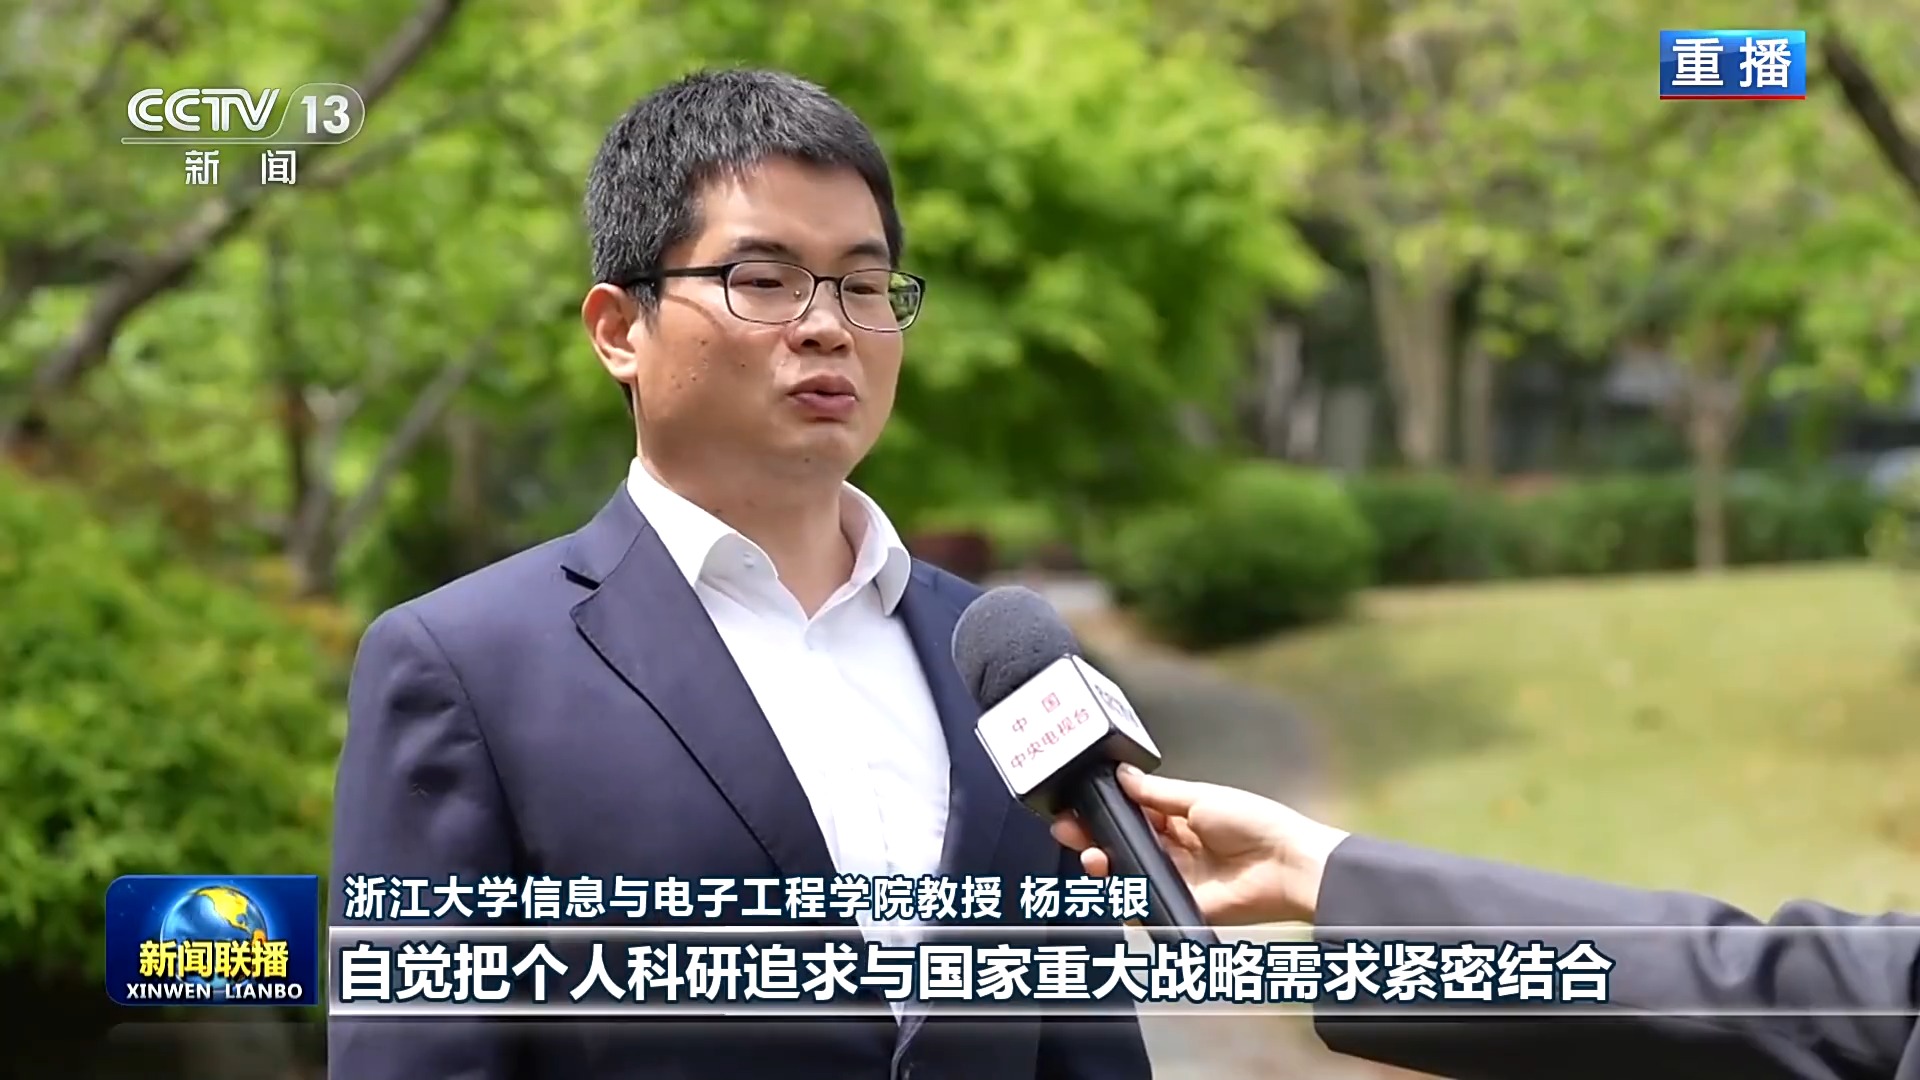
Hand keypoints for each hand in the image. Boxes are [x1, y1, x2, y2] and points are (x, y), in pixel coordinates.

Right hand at [1050, 765, 1348, 924]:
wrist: (1287, 865)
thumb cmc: (1254, 823)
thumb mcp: (1200, 797)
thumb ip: (1155, 793)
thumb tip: (1121, 775)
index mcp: (1181, 817)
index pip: (1132, 813)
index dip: (1104, 810)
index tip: (1076, 804)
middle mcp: (1175, 847)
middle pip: (1124, 843)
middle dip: (1091, 836)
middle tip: (1067, 828)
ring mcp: (1177, 877)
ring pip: (1128, 871)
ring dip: (1103, 863)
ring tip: (1090, 855)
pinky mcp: (1181, 904)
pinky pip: (1145, 902)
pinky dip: (1125, 895)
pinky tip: (1112, 882)